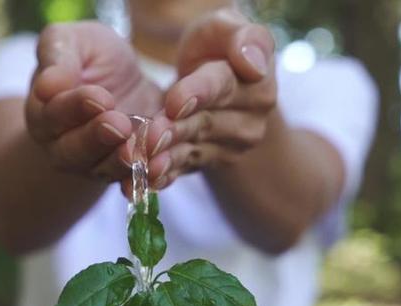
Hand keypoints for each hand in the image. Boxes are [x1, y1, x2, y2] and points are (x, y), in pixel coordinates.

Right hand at [26, 22, 172, 186]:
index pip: (54, 114)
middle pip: (74, 151)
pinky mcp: (124, 171)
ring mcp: (94, 164)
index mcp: (44, 113)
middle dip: (98, 138)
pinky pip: (133, 180)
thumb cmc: (90, 56)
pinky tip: (161, 167)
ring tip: (145, 144)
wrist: (125, 81)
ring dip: (125, 159)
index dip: (76, 107)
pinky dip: (147, 176)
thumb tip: (46, 85)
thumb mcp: (71, 41)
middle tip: (119, 124)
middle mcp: (63, 146)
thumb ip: (57, 56)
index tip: (99, 97)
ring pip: (105, 169)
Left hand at [157, 9, 276, 187]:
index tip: (174, 102)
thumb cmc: (216, 45)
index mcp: (256, 83)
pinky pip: (184, 170)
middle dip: (176, 130)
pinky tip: (144, 182)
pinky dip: (163, 176)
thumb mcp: (227, 27)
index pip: (224, 87)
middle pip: (206, 124)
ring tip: (144, 161)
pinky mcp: (208, 162)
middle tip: (149, 136)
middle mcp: (249, 120)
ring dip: (167, 157)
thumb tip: (254, 65)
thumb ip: (244, 39)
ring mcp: (231, 146)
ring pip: (193, 150)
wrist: (211, 76)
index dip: (198, 94)